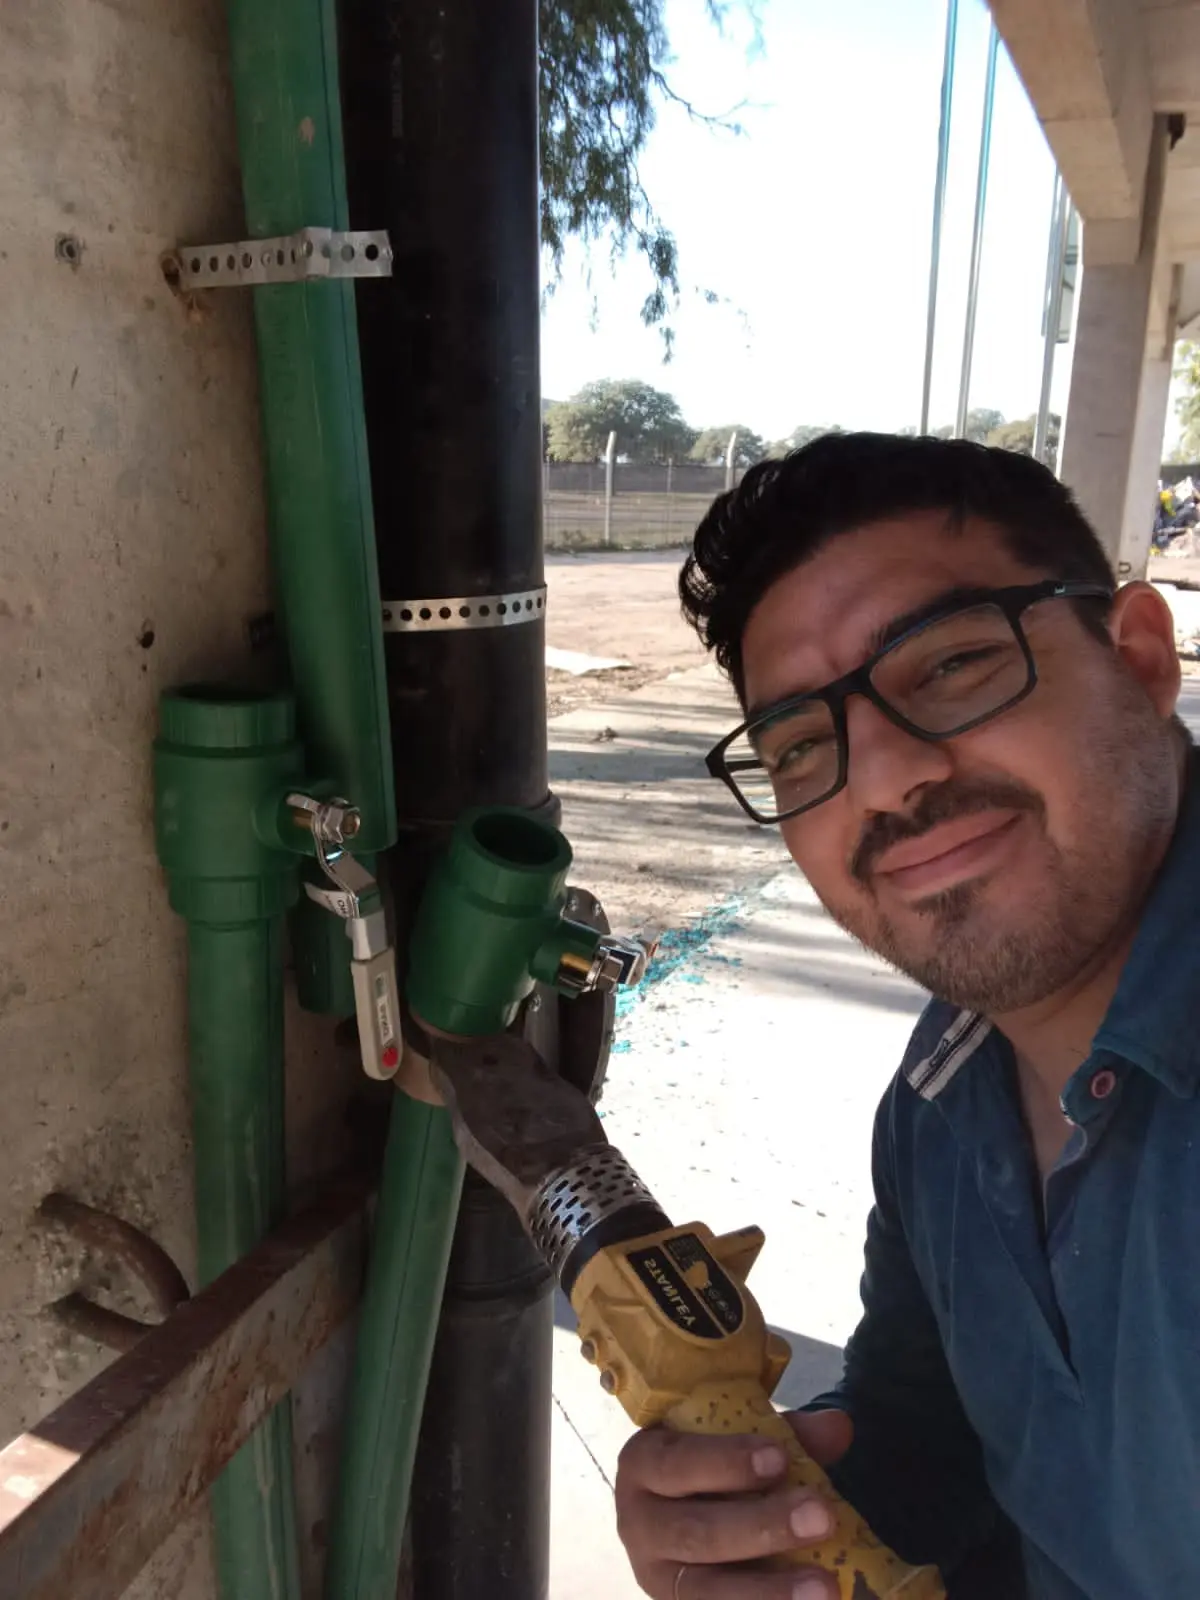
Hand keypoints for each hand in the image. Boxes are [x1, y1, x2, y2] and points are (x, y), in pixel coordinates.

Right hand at [614, 1409, 852, 1598]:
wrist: (683, 1508)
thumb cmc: (712, 1465)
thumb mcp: (737, 1438)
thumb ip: (786, 1433)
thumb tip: (837, 1428)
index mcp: (644, 1465)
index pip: (677, 1463)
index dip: (727, 1462)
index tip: (780, 1459)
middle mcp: (637, 1524)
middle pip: (697, 1532)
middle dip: (763, 1527)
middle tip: (822, 1517)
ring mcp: (657, 1578)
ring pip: (706, 1591)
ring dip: (769, 1591)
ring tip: (825, 1586)